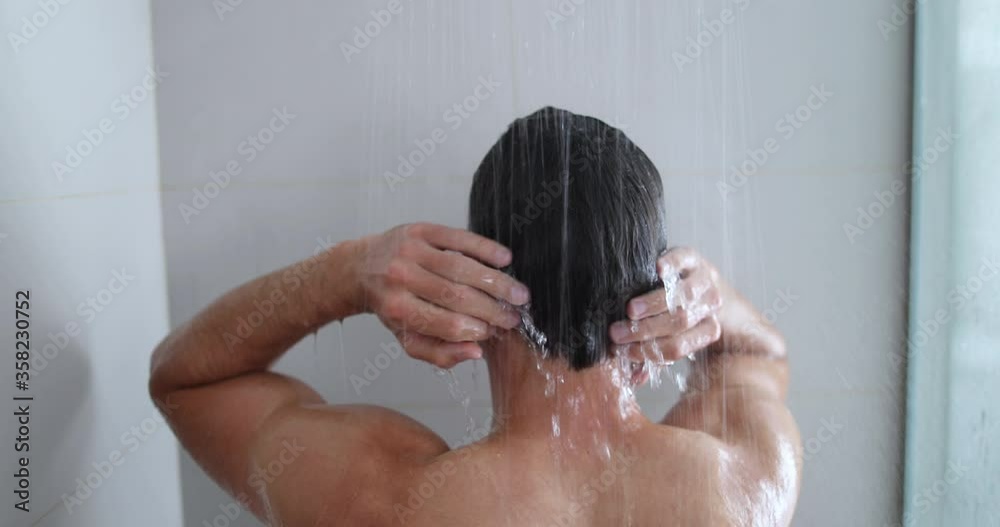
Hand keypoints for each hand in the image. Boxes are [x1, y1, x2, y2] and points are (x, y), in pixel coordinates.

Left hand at [356, 223, 529, 368]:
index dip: (477, 330)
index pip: (447, 324)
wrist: (363, 268)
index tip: (495, 332)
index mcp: (397, 310)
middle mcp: (401, 279)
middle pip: (459, 297)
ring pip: (464, 268)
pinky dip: (486, 249)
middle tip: (515, 316)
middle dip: (493, 309)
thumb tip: (476, 352)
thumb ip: (439, 353)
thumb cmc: (392, 306)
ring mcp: (411, 251)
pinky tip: (505, 259)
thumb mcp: (407, 338)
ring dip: (498, 282)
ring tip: (519, 294)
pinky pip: (459, 238)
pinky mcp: (420, 230)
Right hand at [609, 247, 723, 362]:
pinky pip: (685, 260)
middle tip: (616, 333)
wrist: (700, 279)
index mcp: (706, 330)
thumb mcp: (672, 336)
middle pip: (678, 323)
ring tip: (629, 310)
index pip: (676, 347)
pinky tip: (656, 270)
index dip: (648, 351)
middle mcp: (708, 306)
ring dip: (654, 305)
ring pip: (682, 296)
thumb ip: (653, 355)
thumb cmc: (679, 314)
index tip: (622, 351)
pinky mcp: (694, 257)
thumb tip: (633, 379)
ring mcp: (703, 280)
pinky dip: (672, 265)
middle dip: (644, 331)